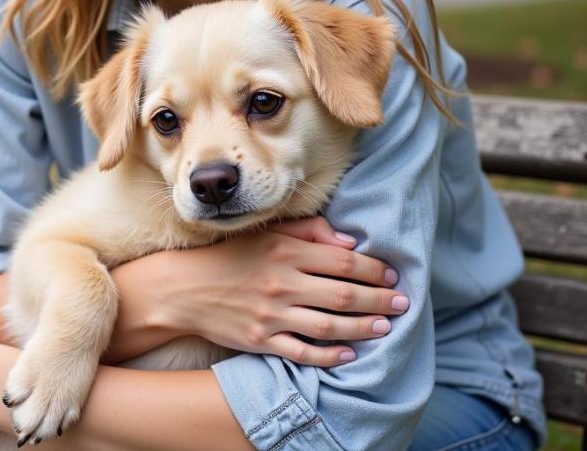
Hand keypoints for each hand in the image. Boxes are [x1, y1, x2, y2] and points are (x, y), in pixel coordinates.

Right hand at [164, 216, 407, 366]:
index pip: (342, 261)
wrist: (185, 288)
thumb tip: (349, 242)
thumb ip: (309, 231)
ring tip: (385, 327)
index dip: (373, 268)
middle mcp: (282, 282)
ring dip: (363, 328)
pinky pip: (302, 352)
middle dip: (378, 299)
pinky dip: (329, 355)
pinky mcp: (261, 340)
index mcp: (286, 251)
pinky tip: (349, 354)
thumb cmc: (231, 255)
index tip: (391, 274)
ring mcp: (272, 314)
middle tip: (402, 302)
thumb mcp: (268, 232)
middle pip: (343, 294)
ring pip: (329, 326)